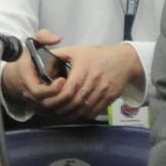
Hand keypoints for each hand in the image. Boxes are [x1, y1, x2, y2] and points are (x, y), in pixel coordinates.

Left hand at [1, 32, 141, 119]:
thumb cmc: (97, 55)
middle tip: (50, 111)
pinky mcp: (109, 98)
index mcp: (84, 68)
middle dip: (61, 108)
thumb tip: (41, 65)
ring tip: (60, 115)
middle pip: (76, 101)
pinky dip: (82, 115)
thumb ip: (57, 56)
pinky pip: (94, 111)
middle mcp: (95, 81)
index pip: (70, 88)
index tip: (49, 98)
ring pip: (84, 109)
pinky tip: (74, 114)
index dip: (58, 96)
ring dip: (70, 114)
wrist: (124, 60)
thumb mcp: (76, 50)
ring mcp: (103, 91)